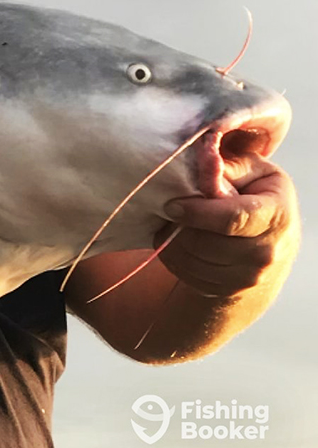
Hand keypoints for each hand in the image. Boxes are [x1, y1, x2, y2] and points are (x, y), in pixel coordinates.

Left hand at [158, 156, 299, 297]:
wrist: (269, 243)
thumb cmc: (256, 196)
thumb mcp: (252, 171)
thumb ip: (228, 164)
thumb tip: (203, 157)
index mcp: (277, 215)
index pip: (232, 218)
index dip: (197, 212)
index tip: (171, 205)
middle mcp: (267, 252)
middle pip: (206, 242)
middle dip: (181, 224)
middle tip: (169, 208)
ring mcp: (248, 277)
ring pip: (191, 259)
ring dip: (172, 239)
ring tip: (174, 221)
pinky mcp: (227, 290)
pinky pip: (185, 272)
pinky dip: (173, 255)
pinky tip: (178, 238)